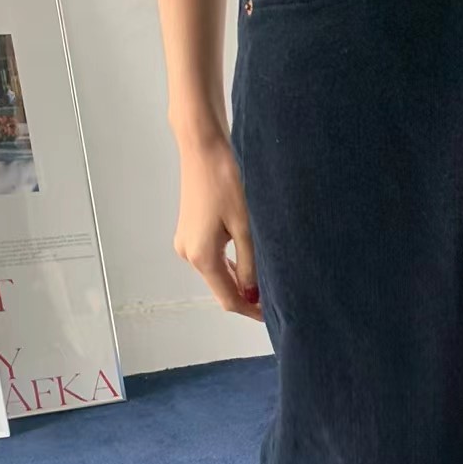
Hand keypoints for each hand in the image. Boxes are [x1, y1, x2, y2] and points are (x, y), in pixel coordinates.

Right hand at [173, 129, 263, 322]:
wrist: (203, 148)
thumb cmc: (226, 181)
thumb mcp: (246, 226)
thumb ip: (249, 265)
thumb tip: (253, 294)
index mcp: (201, 256)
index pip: (229, 299)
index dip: (252, 310)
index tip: (274, 315)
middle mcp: (188, 254)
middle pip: (221, 288)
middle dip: (247, 296)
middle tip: (277, 299)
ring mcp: (185, 242)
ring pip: (216, 273)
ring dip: (239, 280)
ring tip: (267, 281)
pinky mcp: (188, 230)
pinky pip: (211, 257)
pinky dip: (229, 264)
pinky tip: (248, 261)